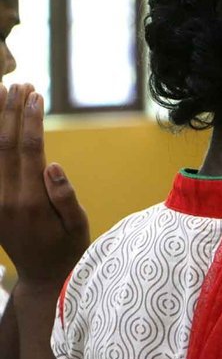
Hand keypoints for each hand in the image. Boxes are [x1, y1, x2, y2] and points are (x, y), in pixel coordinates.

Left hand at [0, 84, 88, 286]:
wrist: (42, 275)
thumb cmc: (68, 247)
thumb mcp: (78, 225)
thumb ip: (64, 196)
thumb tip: (53, 165)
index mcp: (31, 201)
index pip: (28, 150)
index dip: (31, 120)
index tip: (36, 94)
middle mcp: (5, 199)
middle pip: (3, 145)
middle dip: (10, 112)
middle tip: (18, 83)